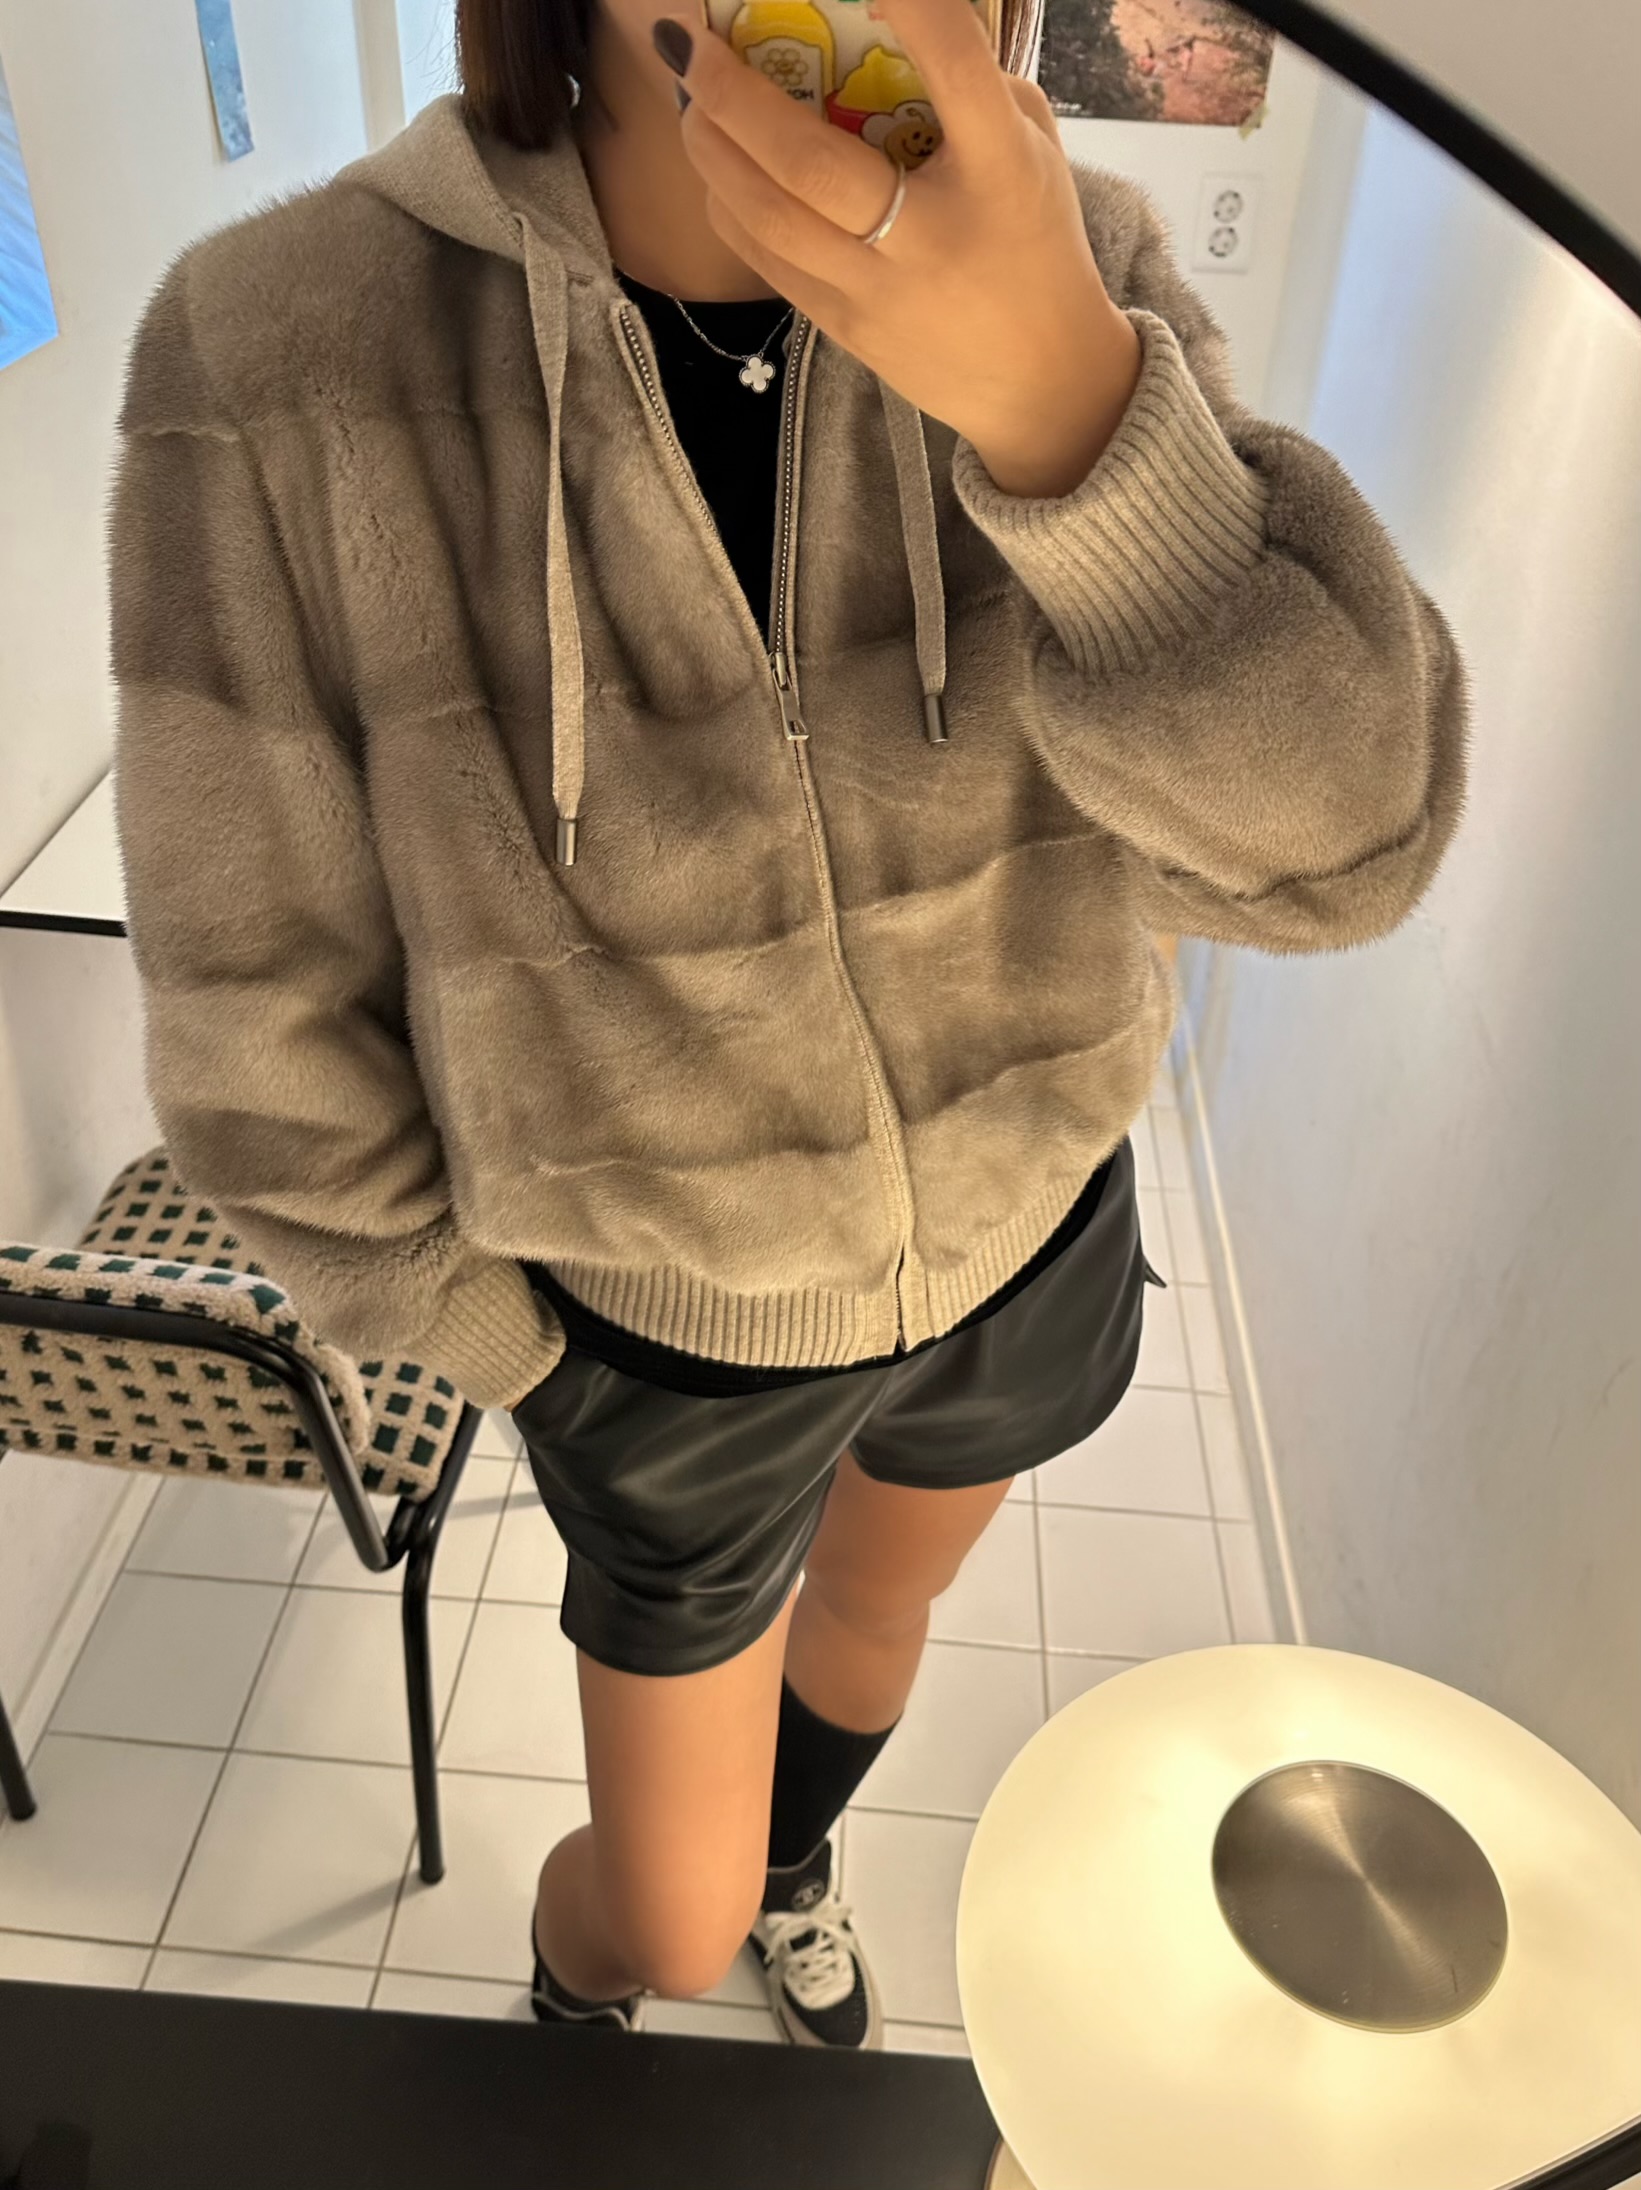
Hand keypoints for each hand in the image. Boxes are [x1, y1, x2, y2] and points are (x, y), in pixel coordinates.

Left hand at [664, 0, 1142, 492]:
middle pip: (810, 162)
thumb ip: (978, 88)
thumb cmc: (1035, 246)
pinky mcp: (846, 329)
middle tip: (692, 48)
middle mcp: (931, 234)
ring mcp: (880, 290)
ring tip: (691, 105)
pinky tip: (718, 169)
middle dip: (734, 97)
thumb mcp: (1033, 155)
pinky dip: (730, 206)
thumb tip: (886, 25)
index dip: (912, 6)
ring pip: (768, 218)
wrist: (1039, 381)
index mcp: (999, 173)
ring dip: (712, 153)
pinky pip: (767, 260)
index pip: (954, 70)